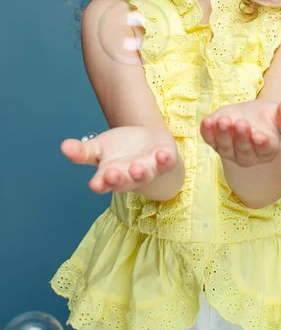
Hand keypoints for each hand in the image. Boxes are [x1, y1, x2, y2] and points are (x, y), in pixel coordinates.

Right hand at [60, 125, 177, 193]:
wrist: (148, 145)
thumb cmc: (120, 151)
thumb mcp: (99, 149)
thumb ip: (83, 151)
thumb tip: (64, 146)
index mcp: (111, 175)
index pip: (103, 183)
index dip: (100, 184)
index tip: (95, 183)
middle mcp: (130, 176)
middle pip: (124, 182)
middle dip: (119, 179)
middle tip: (112, 174)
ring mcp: (149, 169)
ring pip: (145, 175)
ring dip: (141, 173)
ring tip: (136, 168)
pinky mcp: (165, 161)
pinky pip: (167, 164)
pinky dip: (165, 160)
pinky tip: (163, 154)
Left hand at [200, 99, 280, 166]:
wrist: (248, 119)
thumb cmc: (266, 119)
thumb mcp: (278, 115)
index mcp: (267, 149)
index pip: (264, 149)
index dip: (261, 143)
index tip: (258, 136)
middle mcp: (247, 155)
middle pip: (243, 149)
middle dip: (241, 137)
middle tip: (240, 123)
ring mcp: (229, 151)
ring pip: (225, 146)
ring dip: (223, 134)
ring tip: (223, 120)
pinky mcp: (214, 142)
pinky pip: (209, 140)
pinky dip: (206, 132)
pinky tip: (207, 121)